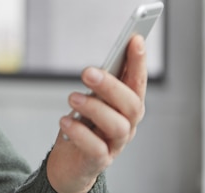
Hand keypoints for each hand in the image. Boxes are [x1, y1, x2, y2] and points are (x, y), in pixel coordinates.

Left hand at [46, 35, 146, 192]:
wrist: (69, 164)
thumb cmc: (83, 126)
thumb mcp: (91, 101)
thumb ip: (98, 86)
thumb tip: (97, 67)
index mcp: (127, 106)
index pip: (138, 81)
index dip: (139, 62)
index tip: (135, 39)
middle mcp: (127, 124)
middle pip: (131, 104)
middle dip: (111, 85)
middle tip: (87, 72)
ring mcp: (115, 144)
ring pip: (118, 126)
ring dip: (94, 108)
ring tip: (72, 98)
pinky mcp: (99, 160)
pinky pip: (96, 147)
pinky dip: (80, 133)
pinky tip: (65, 121)